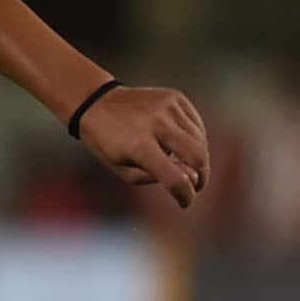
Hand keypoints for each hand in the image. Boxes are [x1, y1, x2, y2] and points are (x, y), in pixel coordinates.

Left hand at [77, 85, 208, 209]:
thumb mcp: (124, 169)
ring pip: (200, 140)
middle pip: (198, 156)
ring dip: (197, 158)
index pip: (174, 177)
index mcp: (139, 145)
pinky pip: (196, 125)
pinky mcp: (175, 97)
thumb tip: (193, 177)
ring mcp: (168, 107)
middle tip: (196, 186)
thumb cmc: (109, 143)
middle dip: (202, 177)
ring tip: (182, 163)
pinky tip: (180, 144)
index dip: (185, 195)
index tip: (186, 202)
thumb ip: (157, 177)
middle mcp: (157, 123)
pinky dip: (194, 140)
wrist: (97, 104)